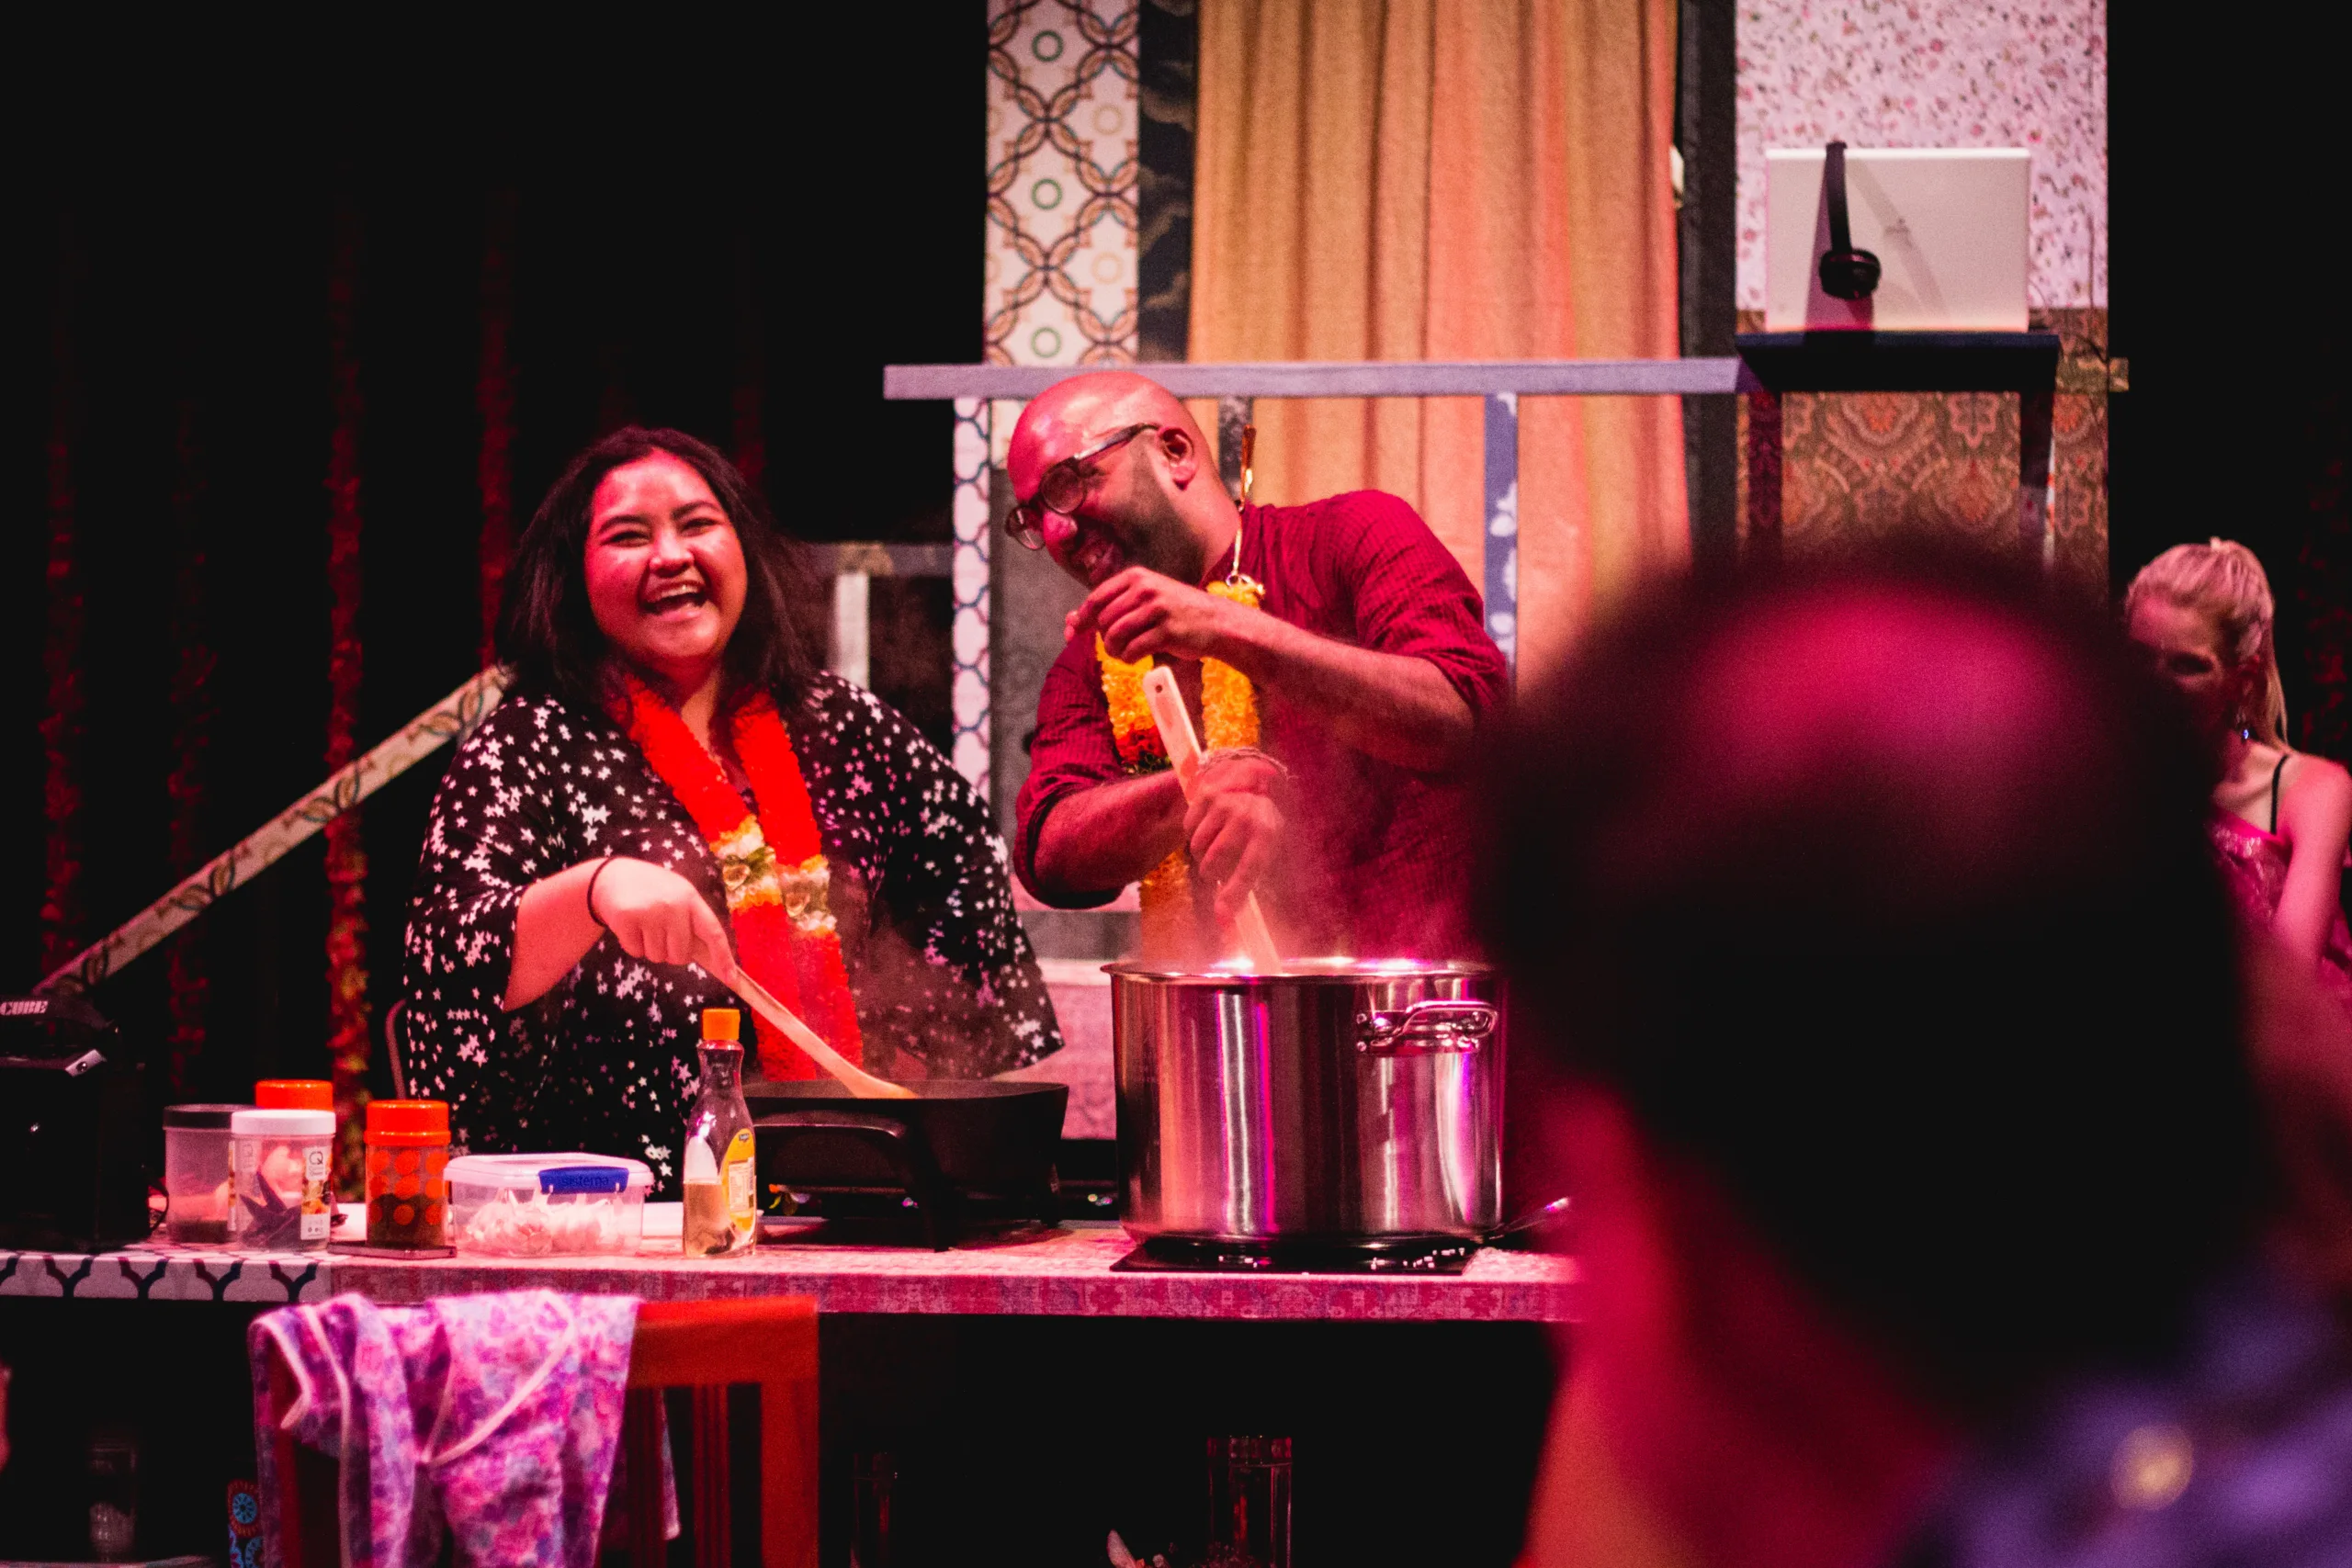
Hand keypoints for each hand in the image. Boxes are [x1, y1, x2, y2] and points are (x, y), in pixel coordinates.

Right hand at [588, 858, 738, 981]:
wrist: (610, 875)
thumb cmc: (651, 892)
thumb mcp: (677, 896)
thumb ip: (692, 922)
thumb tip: (711, 958)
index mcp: (691, 898)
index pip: (713, 932)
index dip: (723, 957)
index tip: (731, 979)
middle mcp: (673, 905)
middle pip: (680, 955)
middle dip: (671, 953)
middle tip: (660, 932)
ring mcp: (650, 911)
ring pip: (657, 956)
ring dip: (649, 948)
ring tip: (643, 924)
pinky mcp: (627, 918)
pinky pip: (636, 952)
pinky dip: (632, 945)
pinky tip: (629, 925)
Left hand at [1065, 567, 1236, 661]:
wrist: (1216, 621)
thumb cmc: (1177, 610)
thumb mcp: (1145, 598)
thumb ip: (1111, 606)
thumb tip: (1070, 621)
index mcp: (1137, 577)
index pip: (1096, 598)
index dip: (1081, 618)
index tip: (1071, 633)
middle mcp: (1146, 589)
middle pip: (1104, 620)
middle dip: (1103, 638)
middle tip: (1115, 646)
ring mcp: (1157, 610)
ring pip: (1116, 635)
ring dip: (1115, 650)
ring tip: (1124, 653)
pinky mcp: (1167, 632)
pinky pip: (1133, 650)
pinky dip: (1129, 658)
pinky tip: (1136, 658)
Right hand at [1184, 752, 1284, 921]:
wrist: (1256, 782)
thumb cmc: (1261, 827)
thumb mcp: (1266, 850)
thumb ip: (1248, 881)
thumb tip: (1224, 920)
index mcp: (1268, 834)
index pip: (1248, 870)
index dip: (1234, 896)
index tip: (1221, 918)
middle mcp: (1246, 817)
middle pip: (1214, 862)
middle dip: (1211, 875)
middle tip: (1215, 873)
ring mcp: (1225, 804)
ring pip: (1197, 847)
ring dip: (1202, 855)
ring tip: (1215, 847)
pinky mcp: (1207, 794)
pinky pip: (1188, 828)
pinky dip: (1194, 835)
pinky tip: (1209, 828)